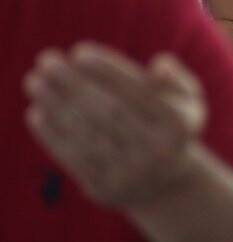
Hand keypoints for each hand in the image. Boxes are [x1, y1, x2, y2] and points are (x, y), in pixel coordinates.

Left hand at [23, 43, 206, 209]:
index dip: (108, 71)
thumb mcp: (188, 100)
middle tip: (47, 59)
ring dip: (55, 105)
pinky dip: (52, 134)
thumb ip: (176, 78)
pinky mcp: (103, 190)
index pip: (139, 92)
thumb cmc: (169, 127)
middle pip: (109, 111)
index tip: (79, 51)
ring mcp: (130, 173)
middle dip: (73, 83)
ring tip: (35, 81)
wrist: (163, 184)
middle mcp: (157, 152)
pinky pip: (73, 158)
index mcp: (179, 125)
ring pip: (86, 134)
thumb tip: (159, 64)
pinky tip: (37, 112)